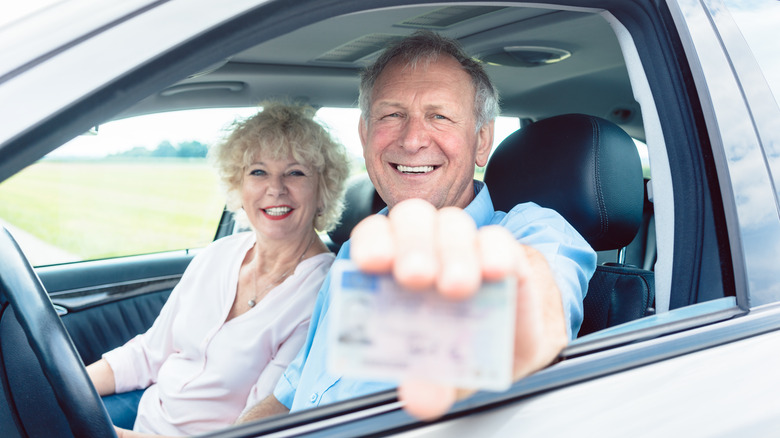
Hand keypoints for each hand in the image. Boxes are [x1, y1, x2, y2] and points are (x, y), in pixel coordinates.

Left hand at [350, 198, 567, 419]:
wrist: (511, 348)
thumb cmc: (461, 348)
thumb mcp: (443, 374)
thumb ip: (429, 384)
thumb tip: (419, 398)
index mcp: (396, 268)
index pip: (374, 236)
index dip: (372, 242)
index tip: (373, 262)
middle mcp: (427, 247)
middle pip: (412, 219)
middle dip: (412, 244)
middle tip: (417, 277)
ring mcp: (464, 245)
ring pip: (452, 223)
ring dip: (452, 250)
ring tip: (456, 286)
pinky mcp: (503, 252)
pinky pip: (497, 238)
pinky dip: (494, 251)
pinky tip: (494, 271)